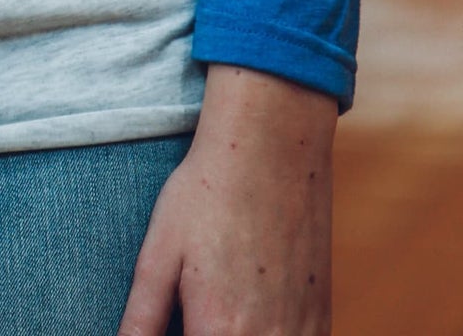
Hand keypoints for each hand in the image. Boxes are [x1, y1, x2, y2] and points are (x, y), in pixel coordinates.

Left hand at [118, 65, 335, 335]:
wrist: (271, 145)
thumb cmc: (208, 193)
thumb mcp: (158, 254)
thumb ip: (142, 320)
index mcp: (219, 332)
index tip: (180, 321)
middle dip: (206, 333)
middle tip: (194, 303)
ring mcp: (300, 333)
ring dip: (238, 334)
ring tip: (223, 301)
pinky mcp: (321, 320)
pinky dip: (270, 335)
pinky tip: (251, 308)